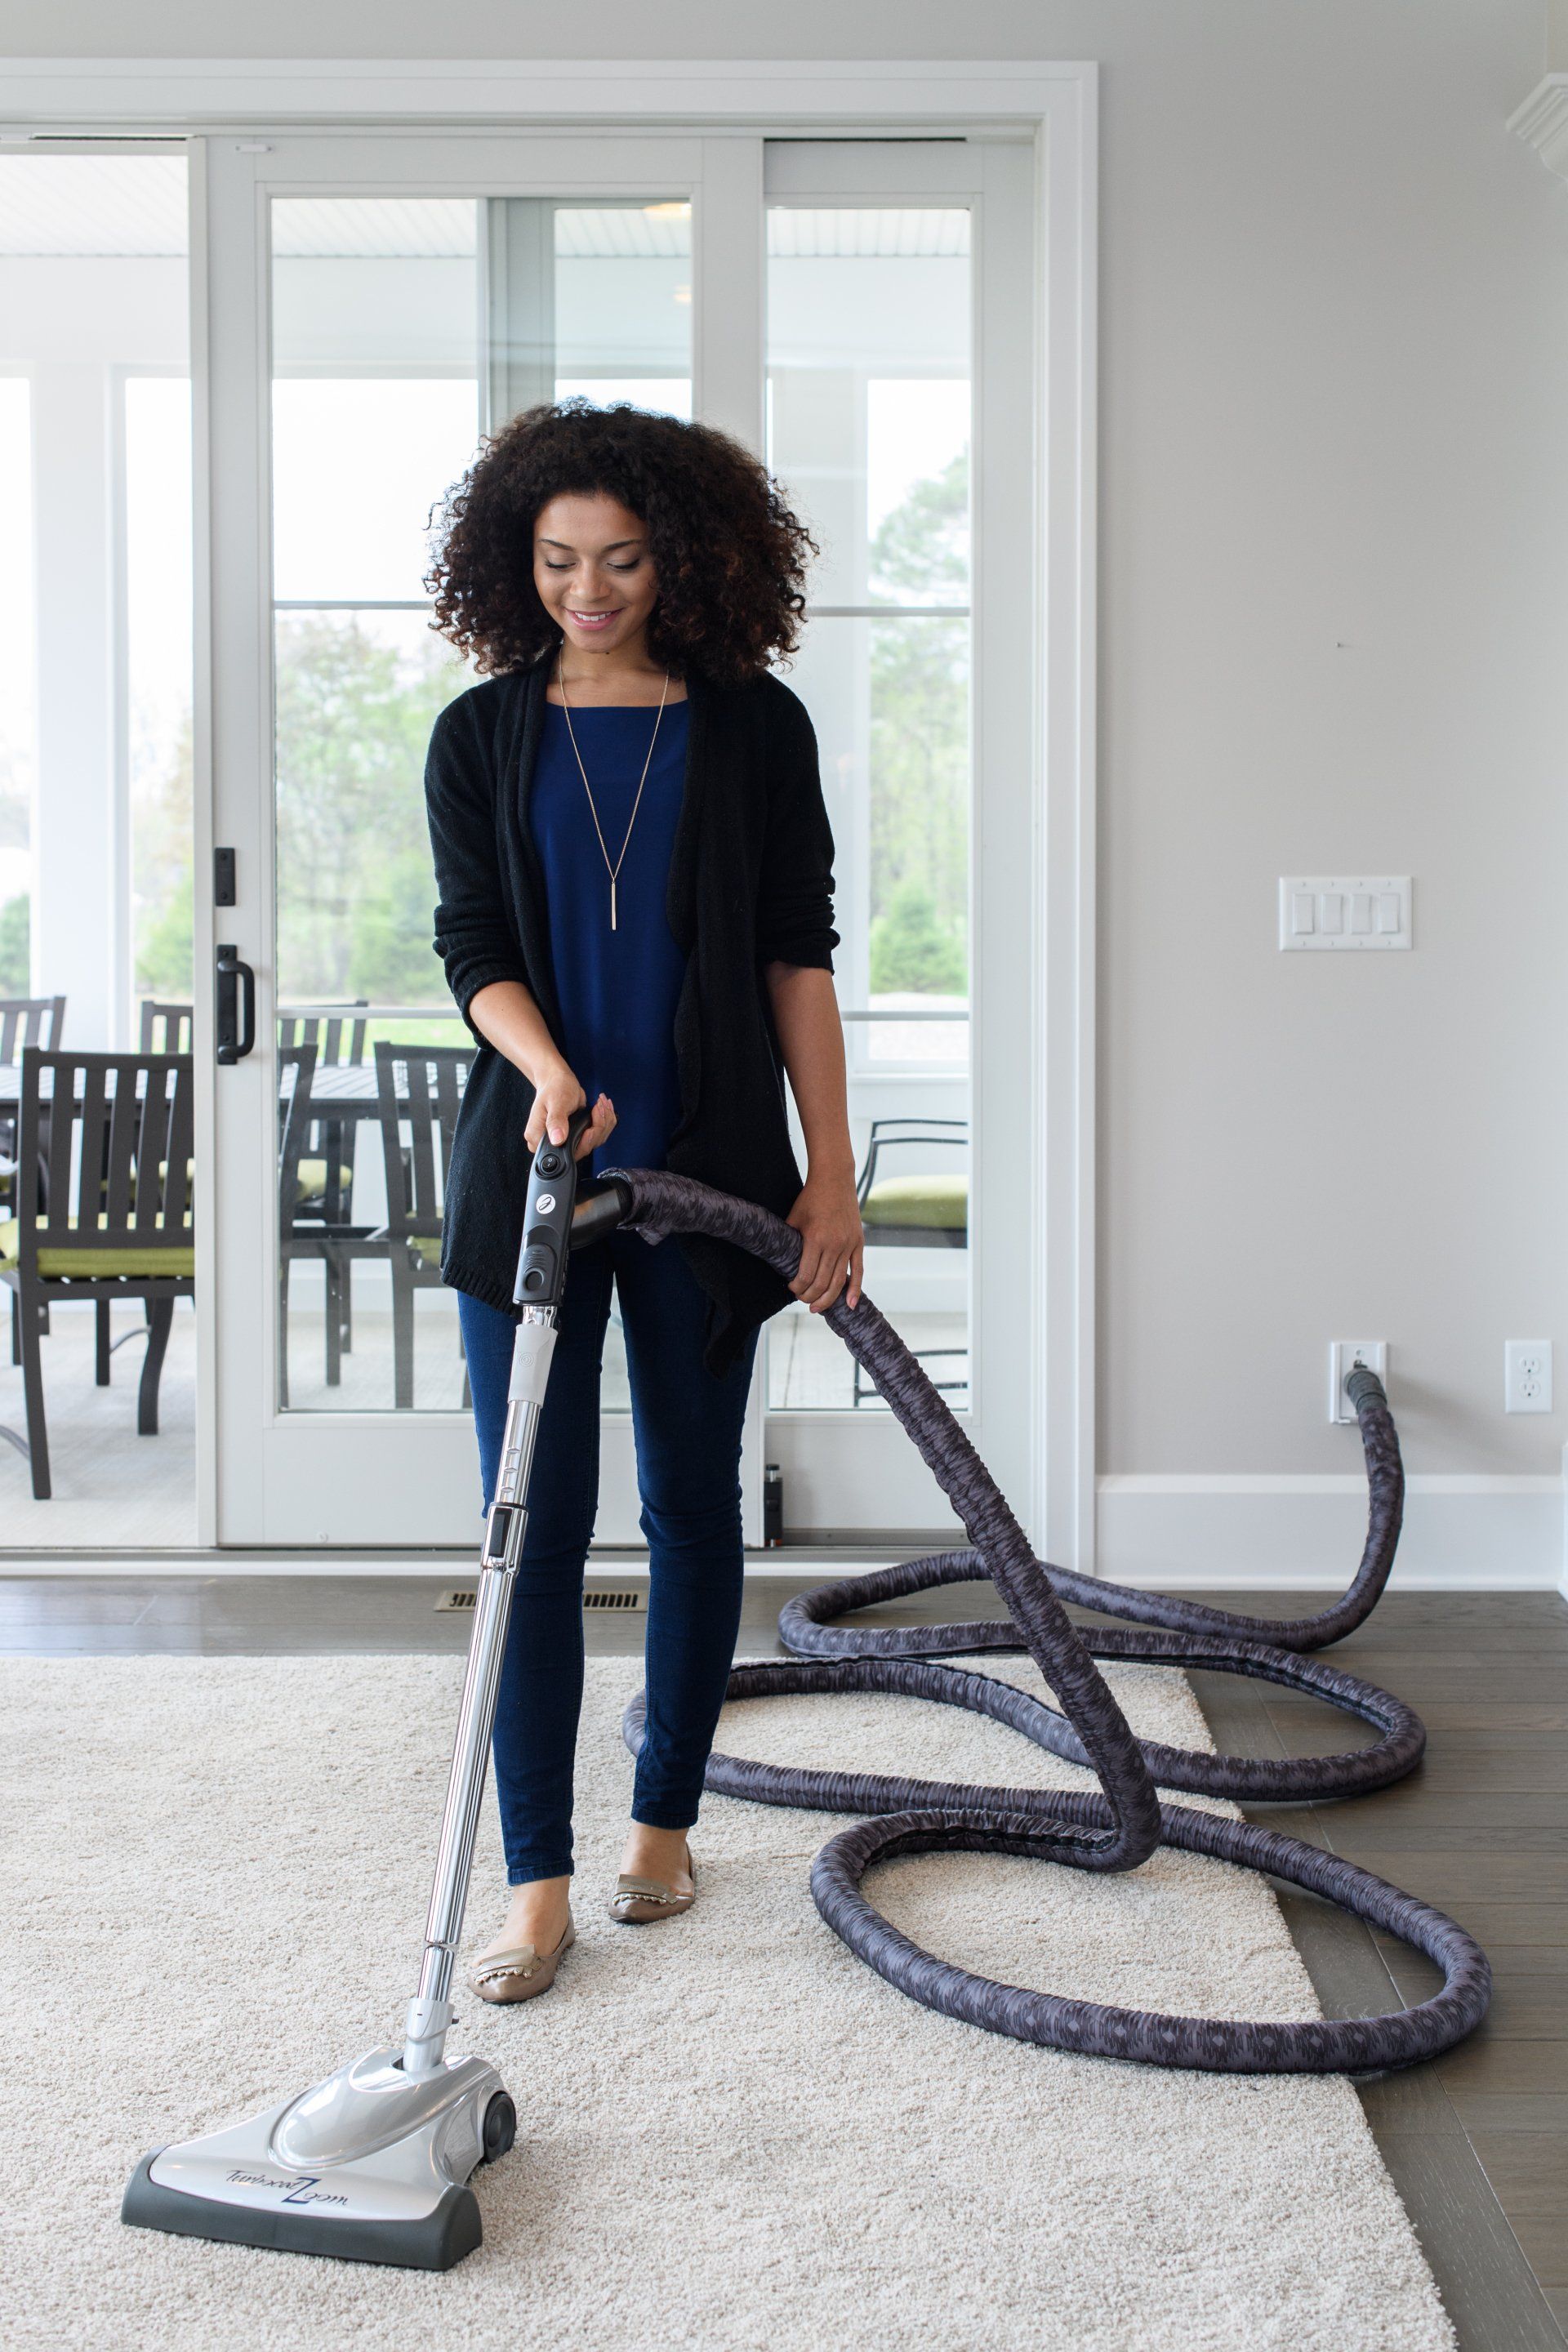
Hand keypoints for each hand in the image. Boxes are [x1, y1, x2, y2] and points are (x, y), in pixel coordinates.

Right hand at [525, 1063, 615, 1159]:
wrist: (558, 1081)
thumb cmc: (554, 1088)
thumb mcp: (556, 1103)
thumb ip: (556, 1121)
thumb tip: (557, 1140)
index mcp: (539, 1138)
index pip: (564, 1154)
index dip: (582, 1143)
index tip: (590, 1128)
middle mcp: (553, 1144)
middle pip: (583, 1149)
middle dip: (597, 1129)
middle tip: (599, 1108)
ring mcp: (567, 1141)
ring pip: (594, 1142)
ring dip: (604, 1123)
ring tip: (601, 1103)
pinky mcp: (578, 1136)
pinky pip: (597, 1136)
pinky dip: (605, 1121)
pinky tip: (602, 1107)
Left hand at [785, 1168, 863, 1313]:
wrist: (834, 1179)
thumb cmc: (810, 1198)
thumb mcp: (793, 1218)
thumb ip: (789, 1242)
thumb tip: (781, 1264)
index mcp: (815, 1239)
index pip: (806, 1275)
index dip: (797, 1287)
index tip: (791, 1288)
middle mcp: (834, 1245)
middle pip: (822, 1283)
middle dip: (810, 1297)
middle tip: (802, 1300)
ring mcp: (848, 1245)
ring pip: (839, 1281)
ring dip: (827, 1299)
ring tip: (817, 1308)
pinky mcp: (858, 1243)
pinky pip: (858, 1271)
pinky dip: (855, 1289)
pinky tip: (849, 1305)